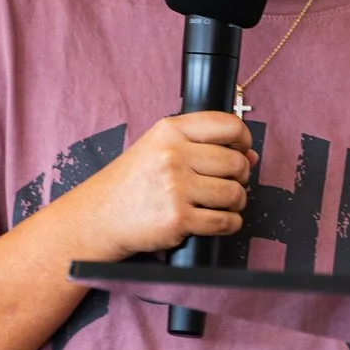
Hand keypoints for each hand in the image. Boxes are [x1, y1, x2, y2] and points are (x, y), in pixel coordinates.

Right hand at [45, 111, 256, 259]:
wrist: (99, 217)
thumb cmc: (131, 184)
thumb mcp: (158, 149)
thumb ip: (201, 146)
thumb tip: (250, 156)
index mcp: (170, 131)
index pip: (228, 125)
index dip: (244, 140)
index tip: (242, 150)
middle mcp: (173, 155)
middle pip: (236, 163)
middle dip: (239, 177)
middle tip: (226, 184)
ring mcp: (176, 188)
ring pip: (235, 194)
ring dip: (235, 203)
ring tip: (218, 204)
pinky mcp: (178, 218)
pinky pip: (225, 221)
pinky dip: (229, 224)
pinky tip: (216, 220)